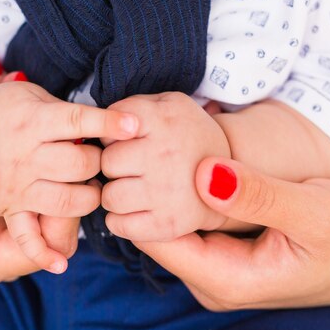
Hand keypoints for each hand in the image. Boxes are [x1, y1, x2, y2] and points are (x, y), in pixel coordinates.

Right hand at [0, 77, 139, 272]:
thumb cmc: (5, 107)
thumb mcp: (31, 95)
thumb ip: (65, 112)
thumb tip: (108, 126)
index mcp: (32, 121)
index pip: (78, 123)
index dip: (109, 124)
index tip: (133, 126)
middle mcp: (23, 156)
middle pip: (79, 165)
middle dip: (99, 160)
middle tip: (99, 158)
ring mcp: (15, 186)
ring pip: (66, 201)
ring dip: (88, 196)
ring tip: (90, 187)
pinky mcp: (7, 208)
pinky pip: (25, 236)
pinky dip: (42, 253)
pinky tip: (61, 264)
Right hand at [0, 143, 78, 286]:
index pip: (39, 250)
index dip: (60, 215)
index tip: (64, 169)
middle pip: (56, 237)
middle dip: (72, 197)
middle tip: (77, 150)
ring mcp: (3, 237)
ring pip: (55, 220)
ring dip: (66, 185)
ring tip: (71, 144)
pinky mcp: (7, 217)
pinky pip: (42, 203)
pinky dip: (52, 178)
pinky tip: (52, 147)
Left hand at [100, 92, 230, 240]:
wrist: (229, 177)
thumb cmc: (186, 137)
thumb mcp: (168, 104)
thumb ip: (132, 107)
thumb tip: (100, 127)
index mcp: (163, 120)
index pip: (109, 127)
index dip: (111, 136)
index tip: (126, 141)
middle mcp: (165, 155)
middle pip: (107, 163)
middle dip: (113, 166)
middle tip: (130, 168)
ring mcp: (167, 192)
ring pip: (109, 197)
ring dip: (114, 194)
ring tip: (131, 189)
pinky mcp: (168, 224)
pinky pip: (119, 225)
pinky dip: (120, 220)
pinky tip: (134, 210)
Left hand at [135, 156, 329, 309]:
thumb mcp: (316, 211)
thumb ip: (261, 195)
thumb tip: (204, 174)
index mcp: (229, 281)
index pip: (158, 241)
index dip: (141, 198)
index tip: (137, 154)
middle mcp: (214, 280)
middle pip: (157, 234)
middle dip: (148, 191)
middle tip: (143, 143)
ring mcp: (216, 268)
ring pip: (170, 226)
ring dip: (164, 189)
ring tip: (159, 146)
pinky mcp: (222, 252)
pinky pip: (188, 222)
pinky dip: (182, 193)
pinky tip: (185, 163)